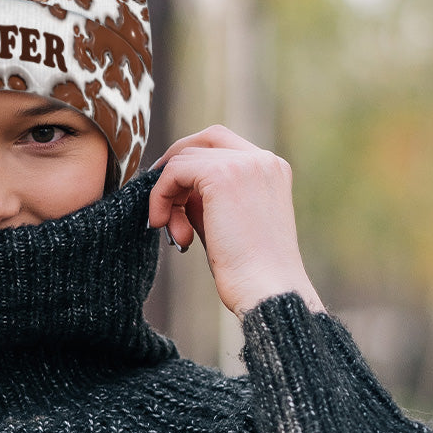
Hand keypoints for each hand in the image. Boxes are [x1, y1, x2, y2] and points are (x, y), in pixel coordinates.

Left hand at [149, 126, 323, 317]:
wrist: (266, 291)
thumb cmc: (248, 269)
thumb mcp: (225, 221)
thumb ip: (205, 197)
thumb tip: (173, 186)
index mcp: (271, 169)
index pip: (222, 144)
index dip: (190, 162)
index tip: (173, 193)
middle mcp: (262, 159)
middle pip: (203, 141)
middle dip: (175, 167)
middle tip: (160, 201)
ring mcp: (244, 164)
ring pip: (183, 159)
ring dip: (168, 194)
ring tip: (175, 233)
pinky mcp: (223, 175)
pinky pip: (174, 172)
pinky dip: (160, 196)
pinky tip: (162, 224)